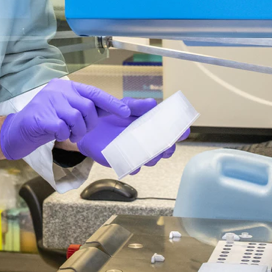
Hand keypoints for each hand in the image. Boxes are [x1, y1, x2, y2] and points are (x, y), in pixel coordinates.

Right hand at [0, 79, 129, 159]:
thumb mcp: (66, 110)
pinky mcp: (40, 116)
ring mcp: (48, 101)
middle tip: (79, 133)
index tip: (125, 112)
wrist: (17, 131)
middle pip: (87, 107)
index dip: (111, 103)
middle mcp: (58, 90)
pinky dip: (63, 135)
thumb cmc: (45, 121)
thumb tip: (111, 110)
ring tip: (68, 135)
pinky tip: (56, 135)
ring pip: (76, 118)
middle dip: (89, 124)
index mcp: (66, 86)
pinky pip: (63, 128)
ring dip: (76, 132)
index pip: (94, 92)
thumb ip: (84, 108)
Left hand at [75, 98, 190, 173]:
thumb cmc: (110, 114)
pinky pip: (133, 168)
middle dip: (168, 148)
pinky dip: (135, 166)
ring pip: (151, 160)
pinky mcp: (123, 160)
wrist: (89, 126)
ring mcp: (136, 152)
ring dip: (153, 157)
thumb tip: (151, 103)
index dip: (179, 132)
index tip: (183, 131)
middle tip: (166, 145)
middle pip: (165, 149)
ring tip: (150, 152)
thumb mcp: (124, 105)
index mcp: (150, 126)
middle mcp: (146, 141)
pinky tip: (134, 162)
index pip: (170, 131)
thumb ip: (137, 105)